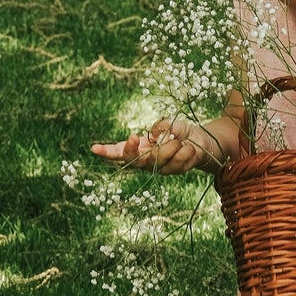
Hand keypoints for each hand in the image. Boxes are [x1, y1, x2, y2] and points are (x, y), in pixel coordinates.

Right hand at [91, 118, 215, 174]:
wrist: (200, 141)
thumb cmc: (178, 131)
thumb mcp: (168, 123)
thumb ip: (160, 127)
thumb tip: (154, 136)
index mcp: (139, 148)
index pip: (119, 152)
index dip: (106, 152)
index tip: (94, 149)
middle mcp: (146, 161)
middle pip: (134, 161)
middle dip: (133, 150)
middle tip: (135, 137)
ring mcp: (159, 168)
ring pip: (157, 160)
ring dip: (170, 147)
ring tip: (179, 140)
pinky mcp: (174, 172)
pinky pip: (177, 163)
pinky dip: (184, 151)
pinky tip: (189, 148)